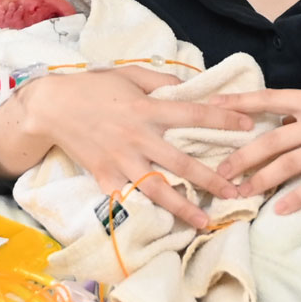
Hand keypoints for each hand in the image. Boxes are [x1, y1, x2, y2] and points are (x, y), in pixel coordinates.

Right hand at [11, 67, 254, 229]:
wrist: (51, 107)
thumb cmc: (93, 87)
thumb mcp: (129, 75)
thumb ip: (161, 82)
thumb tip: (189, 87)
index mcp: (147, 108)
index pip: (193, 115)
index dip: (223, 121)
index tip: (249, 128)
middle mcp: (138, 137)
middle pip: (182, 162)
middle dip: (212, 180)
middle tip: (237, 192)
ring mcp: (121, 160)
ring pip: (158, 188)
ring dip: (184, 207)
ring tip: (205, 223)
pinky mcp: (104, 177)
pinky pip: (129, 197)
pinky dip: (147, 212)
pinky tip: (165, 226)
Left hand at [219, 84, 300, 217]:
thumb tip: (286, 119)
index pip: (269, 100)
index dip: (239, 104)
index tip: (212, 110)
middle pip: (270, 140)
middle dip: (240, 157)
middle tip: (218, 173)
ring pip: (287, 166)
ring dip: (259, 181)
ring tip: (240, 193)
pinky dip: (295, 198)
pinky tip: (279, 209)